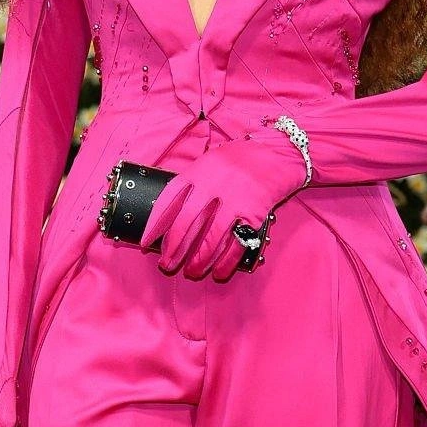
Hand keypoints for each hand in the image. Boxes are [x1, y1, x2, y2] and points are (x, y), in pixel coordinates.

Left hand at [142, 130, 306, 279]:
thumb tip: (172, 216)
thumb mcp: (211, 162)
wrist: (279, 154)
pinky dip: (226, 262)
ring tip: (191, 272)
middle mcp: (214, 185)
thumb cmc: (242, 160)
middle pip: (186, 224)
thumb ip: (193, 184)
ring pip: (210, 238)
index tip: (147, 242)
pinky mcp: (254, 214)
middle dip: (174, 249)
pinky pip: (236, 243)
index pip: (169, 200)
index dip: (156, 224)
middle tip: (167, 265)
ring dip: (198, 260)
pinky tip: (218, 272)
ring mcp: (235, 200)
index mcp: (199, 171)